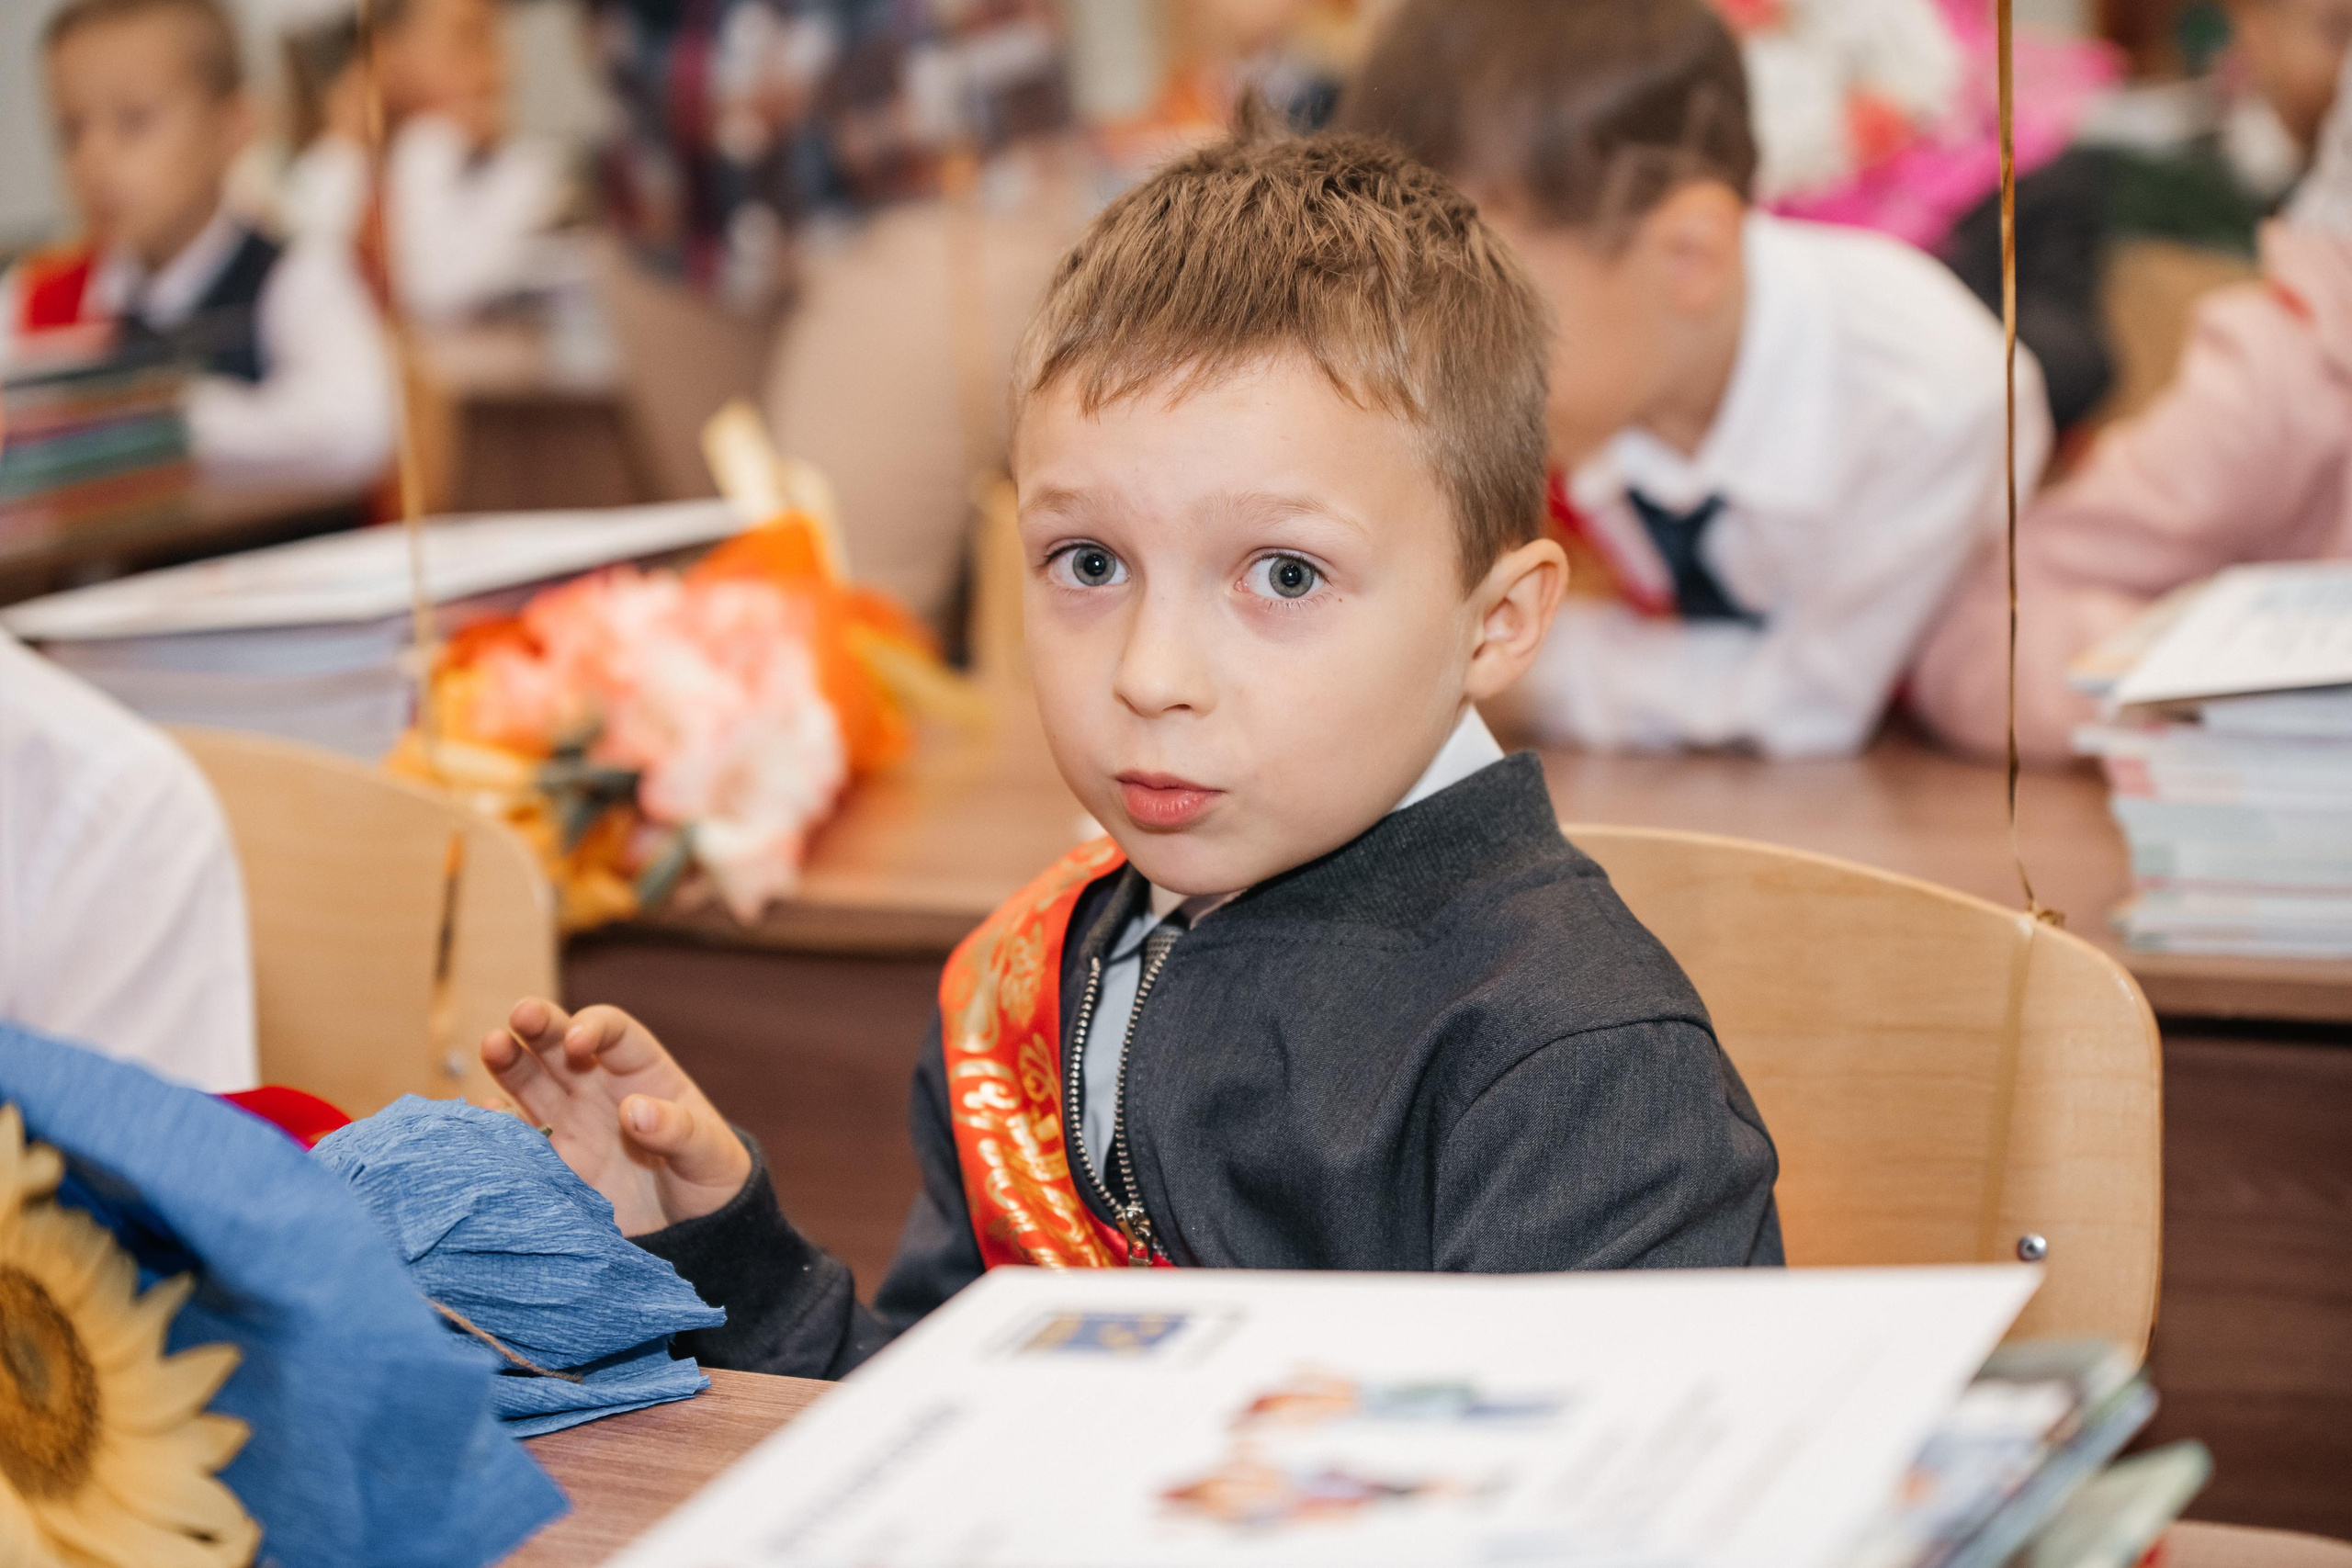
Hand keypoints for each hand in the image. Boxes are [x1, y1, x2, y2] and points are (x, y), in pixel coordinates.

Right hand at [481, 999, 751, 1235]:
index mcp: (642, 1072)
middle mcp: (599, 1088)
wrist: (692, 1232)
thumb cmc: (709, 1178)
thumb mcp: (708, 1153)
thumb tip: (635, 1111)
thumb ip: (679, 1130)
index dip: (593, 1028)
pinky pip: (519, 1137)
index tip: (577, 1044)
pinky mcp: (552, 1164)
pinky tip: (485, 1116)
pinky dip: (499, 1125)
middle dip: (540, 1025)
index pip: (613, 1032)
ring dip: (510, 1062)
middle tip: (520, 1016)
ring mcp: (570, 1123)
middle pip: (561, 1044)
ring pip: (532, 1081)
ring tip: (492, 1046)